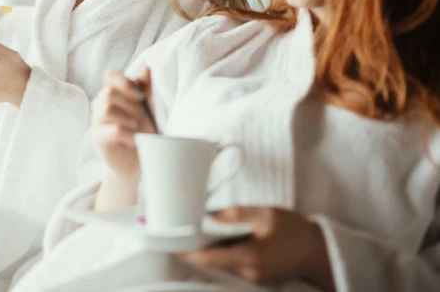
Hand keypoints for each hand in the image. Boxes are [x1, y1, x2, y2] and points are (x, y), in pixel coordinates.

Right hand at [91, 67, 155, 177]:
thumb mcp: (148, 106)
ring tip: (140, 128)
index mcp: (113, 91)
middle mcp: (100, 103)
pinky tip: (136, 139)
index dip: (124, 81)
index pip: (110, 75)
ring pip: (107, 109)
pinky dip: (130, 134)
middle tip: (143, 117)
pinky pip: (113, 130)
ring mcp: (96, 120)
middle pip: (109, 92)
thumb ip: (146, 88)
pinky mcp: (97, 138)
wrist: (139, 159)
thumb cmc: (142, 129)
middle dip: (131, 104)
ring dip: (129, 118)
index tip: (140, 95)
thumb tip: (146, 67)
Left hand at [182, 206, 334, 290]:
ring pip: (223, 263)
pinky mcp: (256, 276)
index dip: (189, 252)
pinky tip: (227, 236)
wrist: (318, 251)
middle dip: (199, 247)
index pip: (210, 259)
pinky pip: (234, 264)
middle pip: (214, 262)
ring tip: (205, 228)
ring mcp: (253, 277)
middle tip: (186, 229)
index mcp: (249, 257)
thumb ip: (237, 214)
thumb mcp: (266, 214)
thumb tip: (212, 216)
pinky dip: (226, 252)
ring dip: (213, 248)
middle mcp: (248, 273)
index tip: (173, 244)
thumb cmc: (294, 230)